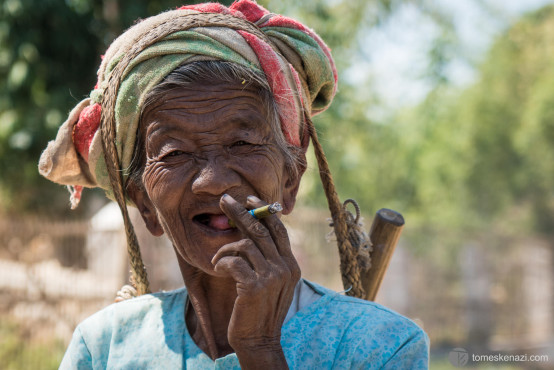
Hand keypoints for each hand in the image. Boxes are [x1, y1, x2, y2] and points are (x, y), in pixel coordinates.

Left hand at [212, 194, 300, 368]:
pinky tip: (217, 269)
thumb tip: (251, 232)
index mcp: (291, 266)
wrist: (259, 341)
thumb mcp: (272, 283)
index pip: (278, 229)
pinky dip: (221, 262)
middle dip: (241, 211)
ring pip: (245, 244)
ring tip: (217, 259)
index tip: (250, 198)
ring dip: (225, 248)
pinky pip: (233, 261)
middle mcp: (285, 268)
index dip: (264, 210)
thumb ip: (268, 261)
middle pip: (261, 230)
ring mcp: (271, 277)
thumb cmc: (259, 310)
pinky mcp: (254, 287)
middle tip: (225, 200)